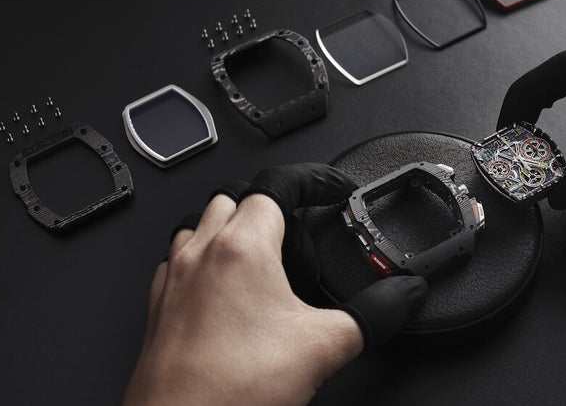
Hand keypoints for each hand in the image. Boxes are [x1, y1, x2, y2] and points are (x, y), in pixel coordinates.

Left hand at [124, 164, 427, 405]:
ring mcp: (175, 277)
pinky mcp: (161, 305)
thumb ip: (374, 314)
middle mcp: (201, 252)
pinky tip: (226, 289)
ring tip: (265, 256)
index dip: (314, 180)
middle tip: (303, 233)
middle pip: (239, 196)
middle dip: (275, 204)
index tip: (333, 189)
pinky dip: (206, 257)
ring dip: (235, 226)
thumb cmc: (230, 391)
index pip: (280, 183)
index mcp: (241, 247)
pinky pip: (180, 257)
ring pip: (203, 222)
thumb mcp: (324, 346)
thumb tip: (404, 295)